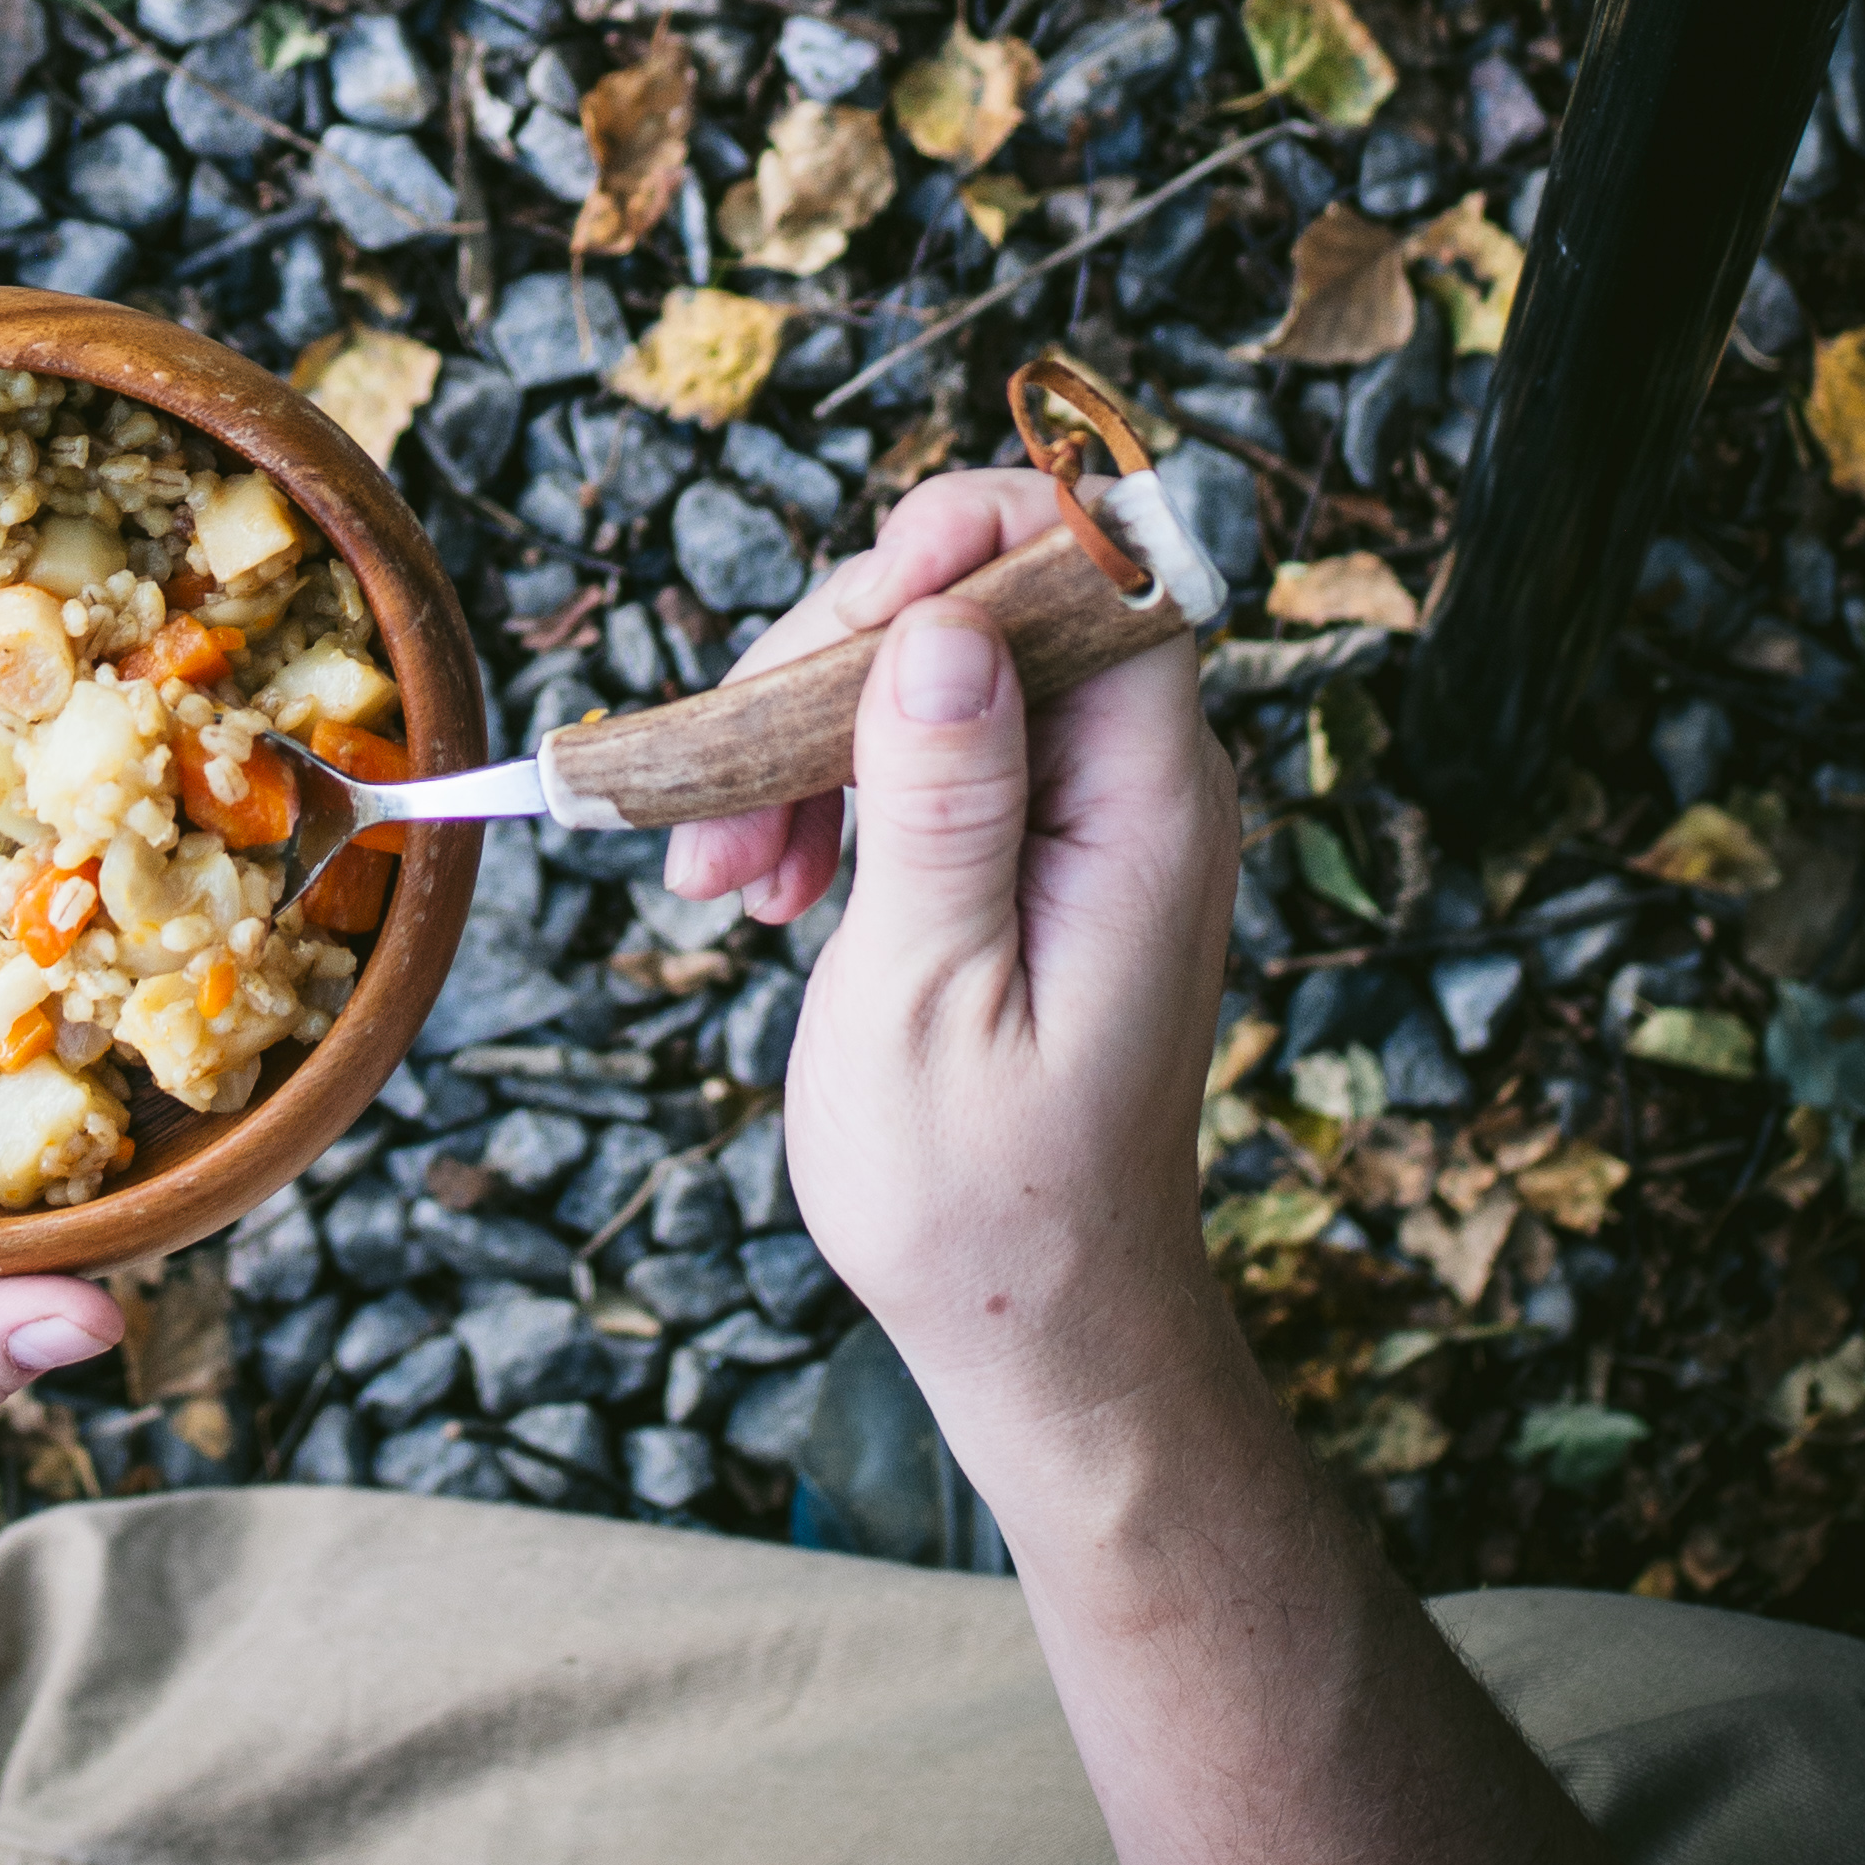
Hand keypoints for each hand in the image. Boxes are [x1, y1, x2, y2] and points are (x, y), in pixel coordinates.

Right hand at [671, 466, 1240, 1500]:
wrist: (1035, 1327)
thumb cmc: (991, 1200)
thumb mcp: (931, 998)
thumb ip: (942, 803)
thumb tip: (946, 621)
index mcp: (1144, 806)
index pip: (1100, 569)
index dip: (977, 537)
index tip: (854, 604)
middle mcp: (1129, 781)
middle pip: (980, 598)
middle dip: (830, 662)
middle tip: (724, 794)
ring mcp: (1073, 806)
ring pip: (922, 661)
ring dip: (794, 735)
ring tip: (720, 872)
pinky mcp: (1016, 837)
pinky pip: (908, 740)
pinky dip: (811, 788)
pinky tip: (753, 884)